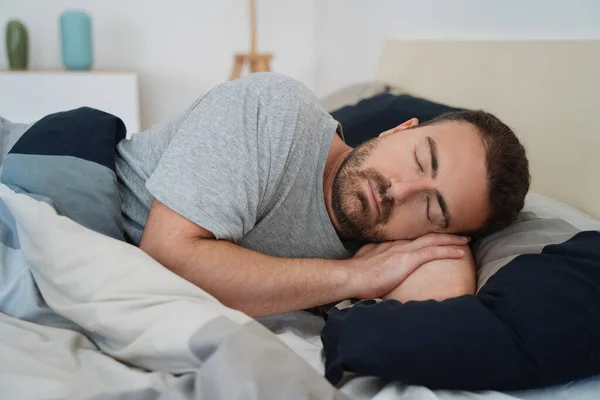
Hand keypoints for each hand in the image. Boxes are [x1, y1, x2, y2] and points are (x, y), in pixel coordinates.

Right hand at [347, 233, 469, 298]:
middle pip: (425, 236)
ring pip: (433, 240)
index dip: (427, 236)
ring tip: (466, 240)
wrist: (349, 277)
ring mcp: (403, 250)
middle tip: (460, 234)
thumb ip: (375, 266)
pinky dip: (448, 250)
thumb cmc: (355, 278)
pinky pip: (433, 252)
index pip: (412, 239)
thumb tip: (380, 272)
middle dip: (444, 234)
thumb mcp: (366, 266)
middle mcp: (397, 244)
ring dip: (451, 240)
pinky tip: (460, 252)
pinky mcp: (407, 259)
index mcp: (388, 246)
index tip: (438, 236)